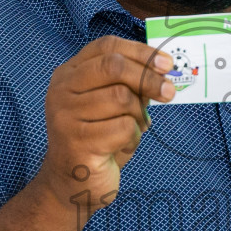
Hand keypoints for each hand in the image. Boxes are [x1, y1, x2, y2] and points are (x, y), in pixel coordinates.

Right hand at [34, 35, 174, 210]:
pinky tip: (120, 147)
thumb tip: (162, 68)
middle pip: (114, 67)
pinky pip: (123, 128)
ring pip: (122, 99)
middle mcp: (62, 90)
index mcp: (69, 74)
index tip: (167, 63)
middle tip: (169, 92)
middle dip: (148, 78)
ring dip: (138, 116)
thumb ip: (129, 84)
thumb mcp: (113, 105)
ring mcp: (65, 115)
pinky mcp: (76, 141)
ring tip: (131, 130)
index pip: (106, 47)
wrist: (72, 183)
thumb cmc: (97, 140)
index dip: (140, 52)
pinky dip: (132, 138)